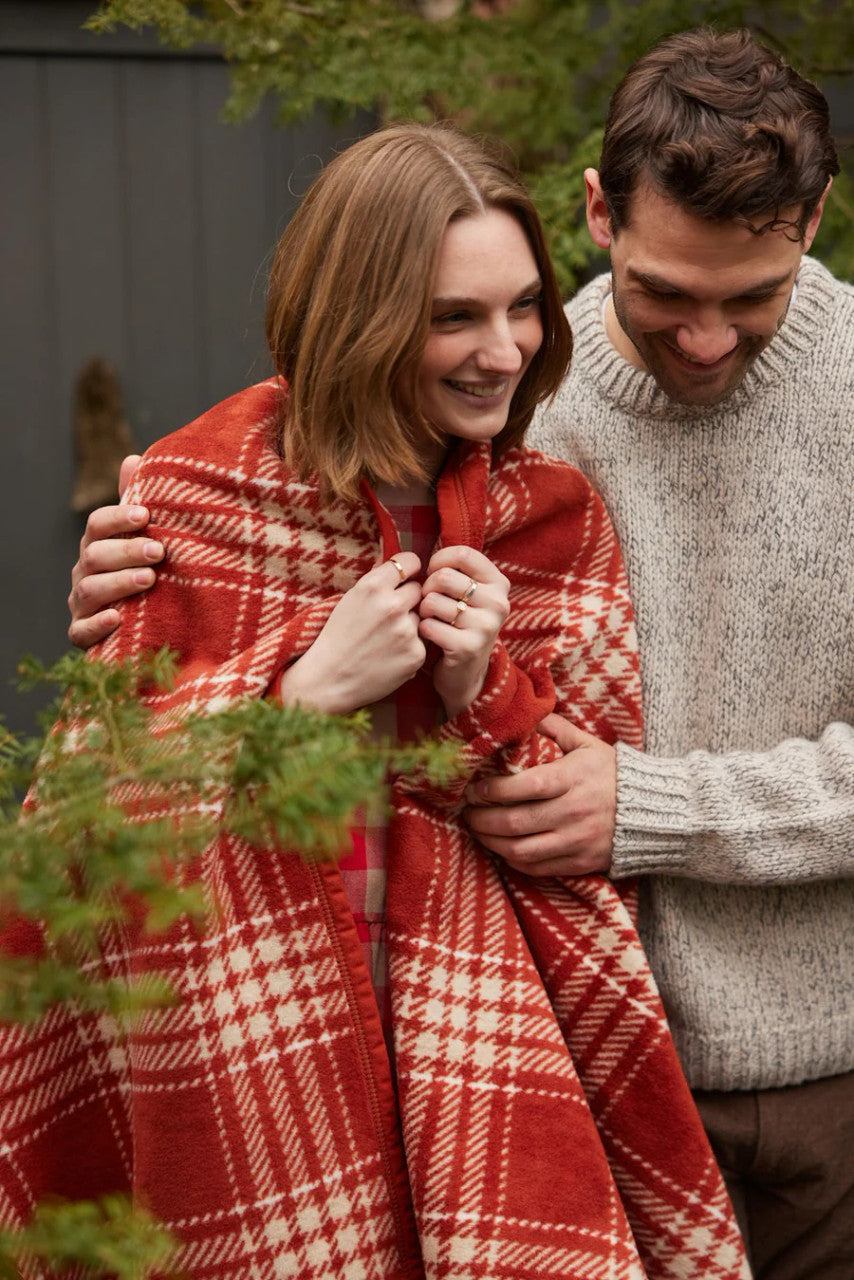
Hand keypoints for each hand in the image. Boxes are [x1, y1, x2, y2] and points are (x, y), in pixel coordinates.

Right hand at [68, 456, 165, 649]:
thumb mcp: (144, 538)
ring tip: (149, 579)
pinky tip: (117, 619)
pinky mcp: (83, 634)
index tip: (146, 515)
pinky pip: (81, 631)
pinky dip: (98, 625)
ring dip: (119, 583)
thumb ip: (137, 504)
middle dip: (126, 551)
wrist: (144, 626)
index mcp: (98, 544)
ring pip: (90, 590)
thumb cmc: (144, 571)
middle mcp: (85, 571)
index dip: (118, 517)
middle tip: (159, 551)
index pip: (98, 524)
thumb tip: (133, 458)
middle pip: (95, 555)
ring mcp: (81, 604)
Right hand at [279, 553, 425, 714]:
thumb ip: (377, 580)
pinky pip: (422, 641)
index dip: (409, 568)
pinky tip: (390, 655)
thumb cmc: (337, 637)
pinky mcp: (416, 654)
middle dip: (408, 598)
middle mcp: (392, 605)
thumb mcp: (351, 599)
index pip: (410, 561)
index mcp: (372, 586)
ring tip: (385, 639)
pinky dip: (410, 647)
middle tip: (389, 614)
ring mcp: (407, 631)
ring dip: (409, 624)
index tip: (406, 576)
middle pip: (418, 589)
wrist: (330, 679)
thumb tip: (401, 562)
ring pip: (420, 616)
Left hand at [418, 546, 509, 718]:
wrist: (465, 673)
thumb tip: (418, 552)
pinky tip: (432, 637)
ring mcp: (486, 626)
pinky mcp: (469, 647)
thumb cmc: (458, 624)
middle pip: (443, 577)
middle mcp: (498, 603)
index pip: (463, 554)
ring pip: (432, 601)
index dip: (438, 561)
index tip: (432, 573)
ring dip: (424, 612)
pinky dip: (423, 631)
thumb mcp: (467, 595)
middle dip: (427, 589)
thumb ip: (455, 571)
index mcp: (499, 583)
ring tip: (433, 621)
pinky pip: (429, 626)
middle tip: (430, 603)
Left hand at [463, 714, 616, 875]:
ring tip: (478, 830)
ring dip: (491, 842)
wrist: (653, 811)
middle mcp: (573, 813)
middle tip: (466, 812)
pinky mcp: (579, 863)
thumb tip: (526, 713)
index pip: (527, 787)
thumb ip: (555, 728)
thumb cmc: (613, 773)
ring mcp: (576, 841)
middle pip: (516, 822)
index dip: (494, 790)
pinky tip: (502, 848)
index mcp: (573, 779)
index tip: (474, 789)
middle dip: (482, 819)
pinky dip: (513, 859)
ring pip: (521, 850)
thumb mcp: (588, 744)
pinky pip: (537, 868)